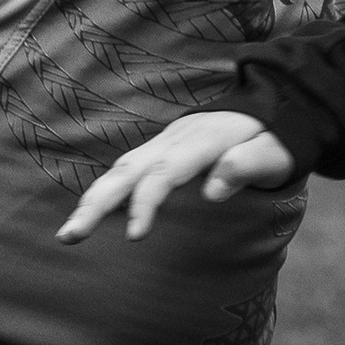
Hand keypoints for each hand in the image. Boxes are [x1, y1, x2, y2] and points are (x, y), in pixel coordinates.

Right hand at [57, 111, 297, 242]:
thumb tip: (215, 190)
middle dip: (96, 203)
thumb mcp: (276, 152)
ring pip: (121, 168)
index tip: (135, 236)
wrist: (273, 107)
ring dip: (92, 200)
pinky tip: (88, 215)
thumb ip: (248, 165)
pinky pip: (127, 169)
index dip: (146, 203)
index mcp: (203, 140)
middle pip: (128, 168)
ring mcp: (165, 141)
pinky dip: (104, 191)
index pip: (165, 173)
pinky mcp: (161, 149)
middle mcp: (176, 138)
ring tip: (68, 235)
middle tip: (69, 237)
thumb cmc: (276, 139)